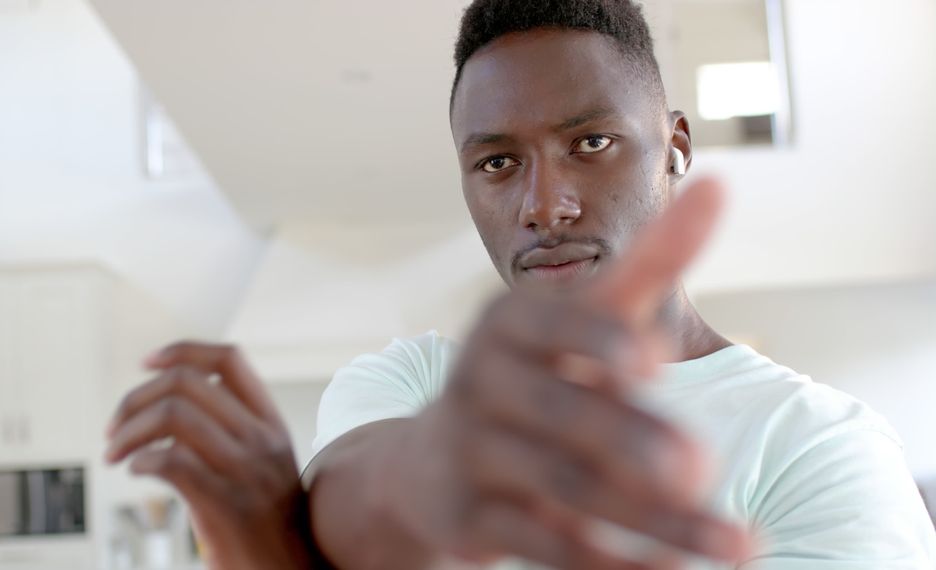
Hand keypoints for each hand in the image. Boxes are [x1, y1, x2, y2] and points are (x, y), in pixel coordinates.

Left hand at [106, 343, 322, 568]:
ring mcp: (247, 471)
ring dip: (129, 430)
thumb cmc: (267, 525)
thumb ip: (233, 432)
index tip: (147, 364)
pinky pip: (172, 461)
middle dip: (136, 398)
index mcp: (270, 423)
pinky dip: (140, 460)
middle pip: (188, 382)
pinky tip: (136, 472)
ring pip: (175, 415)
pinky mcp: (226, 505)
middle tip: (115, 427)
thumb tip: (174, 405)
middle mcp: (262, 439)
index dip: (182, 351)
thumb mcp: (264, 465)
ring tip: (116, 453)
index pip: (229, 359)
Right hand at [376, 179, 750, 568]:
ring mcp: (470, 450)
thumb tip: (722, 183)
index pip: (549, 324)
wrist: (431, 462)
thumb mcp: (587, 317)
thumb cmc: (535, 375)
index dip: (595, 342)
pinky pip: (540, 543)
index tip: (649, 363)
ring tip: (734, 544)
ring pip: (561, 485)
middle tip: (703, 469)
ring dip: (649, 519)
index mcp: (509, 324)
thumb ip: (650, 260)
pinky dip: (608, 563)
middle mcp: (479, 381)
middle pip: (558, 411)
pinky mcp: (468, 516)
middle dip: (629, 440)